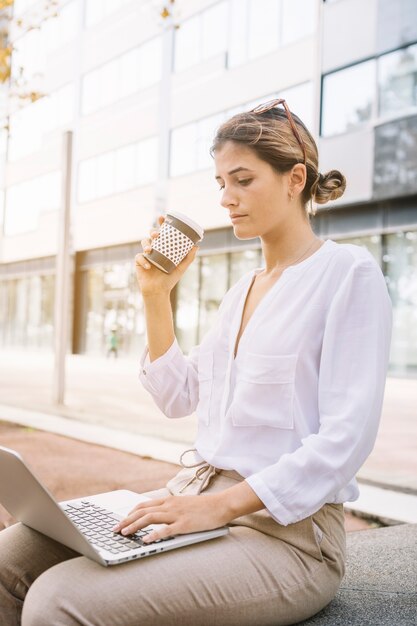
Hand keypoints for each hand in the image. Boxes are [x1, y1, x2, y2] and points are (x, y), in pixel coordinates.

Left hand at [112, 494, 226, 542]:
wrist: (221, 505)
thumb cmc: (204, 506)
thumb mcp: (184, 504)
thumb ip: (171, 508)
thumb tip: (159, 515)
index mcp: (169, 500)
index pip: (144, 505)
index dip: (130, 513)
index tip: (121, 521)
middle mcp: (170, 505)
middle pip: (142, 511)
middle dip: (126, 520)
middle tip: (115, 530)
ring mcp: (177, 514)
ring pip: (150, 518)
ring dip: (134, 526)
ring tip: (124, 534)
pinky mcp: (184, 524)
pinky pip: (166, 530)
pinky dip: (153, 534)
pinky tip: (145, 540)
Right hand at [135, 215, 198, 296]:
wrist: (159, 291)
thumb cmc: (170, 279)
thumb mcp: (181, 268)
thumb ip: (188, 257)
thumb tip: (196, 246)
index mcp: (164, 248)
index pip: (162, 233)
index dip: (161, 223)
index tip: (162, 217)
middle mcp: (155, 248)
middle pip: (151, 235)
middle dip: (153, 231)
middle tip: (157, 235)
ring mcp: (146, 254)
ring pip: (144, 242)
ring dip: (146, 244)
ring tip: (150, 250)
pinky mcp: (139, 262)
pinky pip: (139, 257)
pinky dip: (143, 260)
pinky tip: (148, 266)